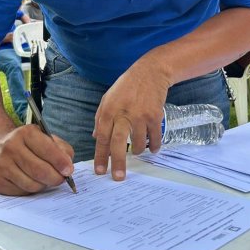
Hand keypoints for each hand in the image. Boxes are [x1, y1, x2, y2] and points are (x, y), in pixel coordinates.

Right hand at [0, 124, 74, 194]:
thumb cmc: (30, 144)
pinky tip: (31, 180)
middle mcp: (10, 147)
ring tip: (46, 179)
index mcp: (26, 133)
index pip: (47, 149)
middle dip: (56, 178)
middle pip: (40, 170)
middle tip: (62, 179)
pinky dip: (31, 189)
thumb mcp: (47, 138)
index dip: (61, 162)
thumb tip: (67, 168)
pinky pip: (21, 191)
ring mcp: (1, 164)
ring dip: (43, 185)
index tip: (69, 170)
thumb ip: (62, 149)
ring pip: (31, 184)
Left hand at [93, 58, 169, 180]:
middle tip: (118, 177)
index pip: (101, 137)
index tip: (99, 171)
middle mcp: (123, 114)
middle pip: (118, 143)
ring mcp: (140, 116)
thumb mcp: (108, 98)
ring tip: (137, 151)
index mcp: (108, 110)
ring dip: (138, 152)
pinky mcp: (155, 116)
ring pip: (138, 143)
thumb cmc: (127, 86)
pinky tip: (152, 148)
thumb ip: (100, 118)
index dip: (100, 156)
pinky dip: (154, 146)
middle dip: (117, 162)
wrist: (151, 72)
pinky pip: (154, 138)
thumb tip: (95, 137)